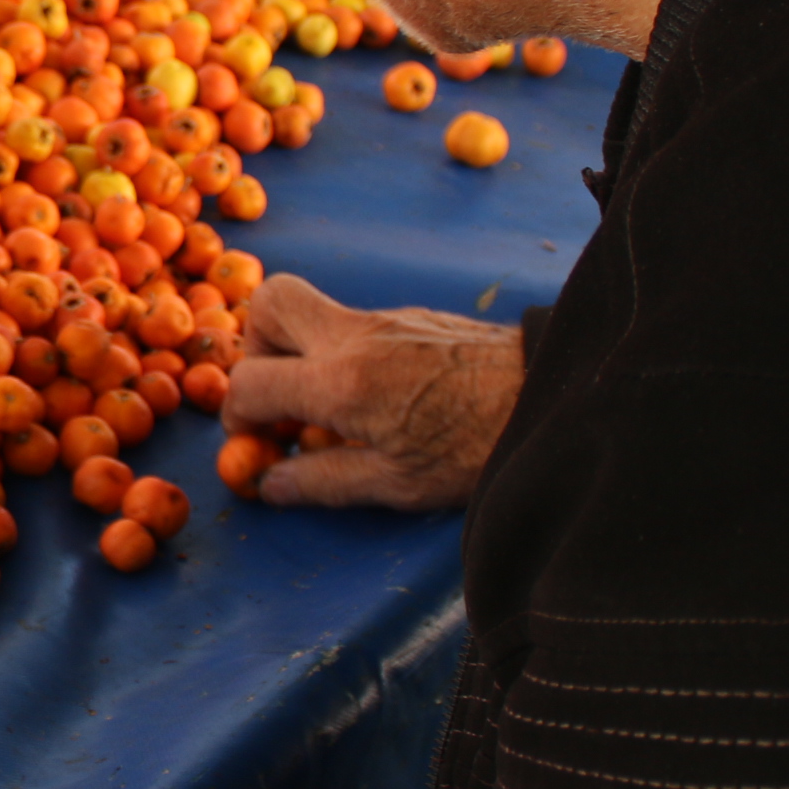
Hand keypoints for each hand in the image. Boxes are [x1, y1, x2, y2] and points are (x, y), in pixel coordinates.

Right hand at [223, 272, 523, 511]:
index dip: (237, 415)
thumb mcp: (398, 484)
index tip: (256, 441)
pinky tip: (379, 397)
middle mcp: (354, 337)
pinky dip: (345, 353)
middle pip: (270, 305)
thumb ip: (323, 481)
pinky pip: (355, 324)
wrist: (551, 396)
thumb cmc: (477, 447)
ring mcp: (385, 320)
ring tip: (329, 404)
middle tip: (280, 395)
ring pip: (315, 312)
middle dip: (257, 349)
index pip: (251, 382)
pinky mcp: (413, 318)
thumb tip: (270, 484)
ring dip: (303, 352)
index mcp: (342, 383)